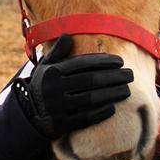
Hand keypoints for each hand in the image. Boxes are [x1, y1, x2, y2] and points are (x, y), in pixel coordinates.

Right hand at [13, 35, 133, 138]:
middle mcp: (53, 89)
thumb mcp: (46, 67)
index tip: (120, 61)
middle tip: (130, 75)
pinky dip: (101, 112)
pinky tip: (113, 107)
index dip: (103, 61)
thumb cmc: (45, 86)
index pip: (83, 63)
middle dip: (114, 77)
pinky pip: (86, 118)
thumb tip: (68, 35)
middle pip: (91, 81)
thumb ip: (58, 52)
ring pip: (91, 99)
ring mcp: (57, 108)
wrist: (29, 114)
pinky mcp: (61, 125)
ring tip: (127, 90)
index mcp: (52, 72)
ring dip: (112, 94)